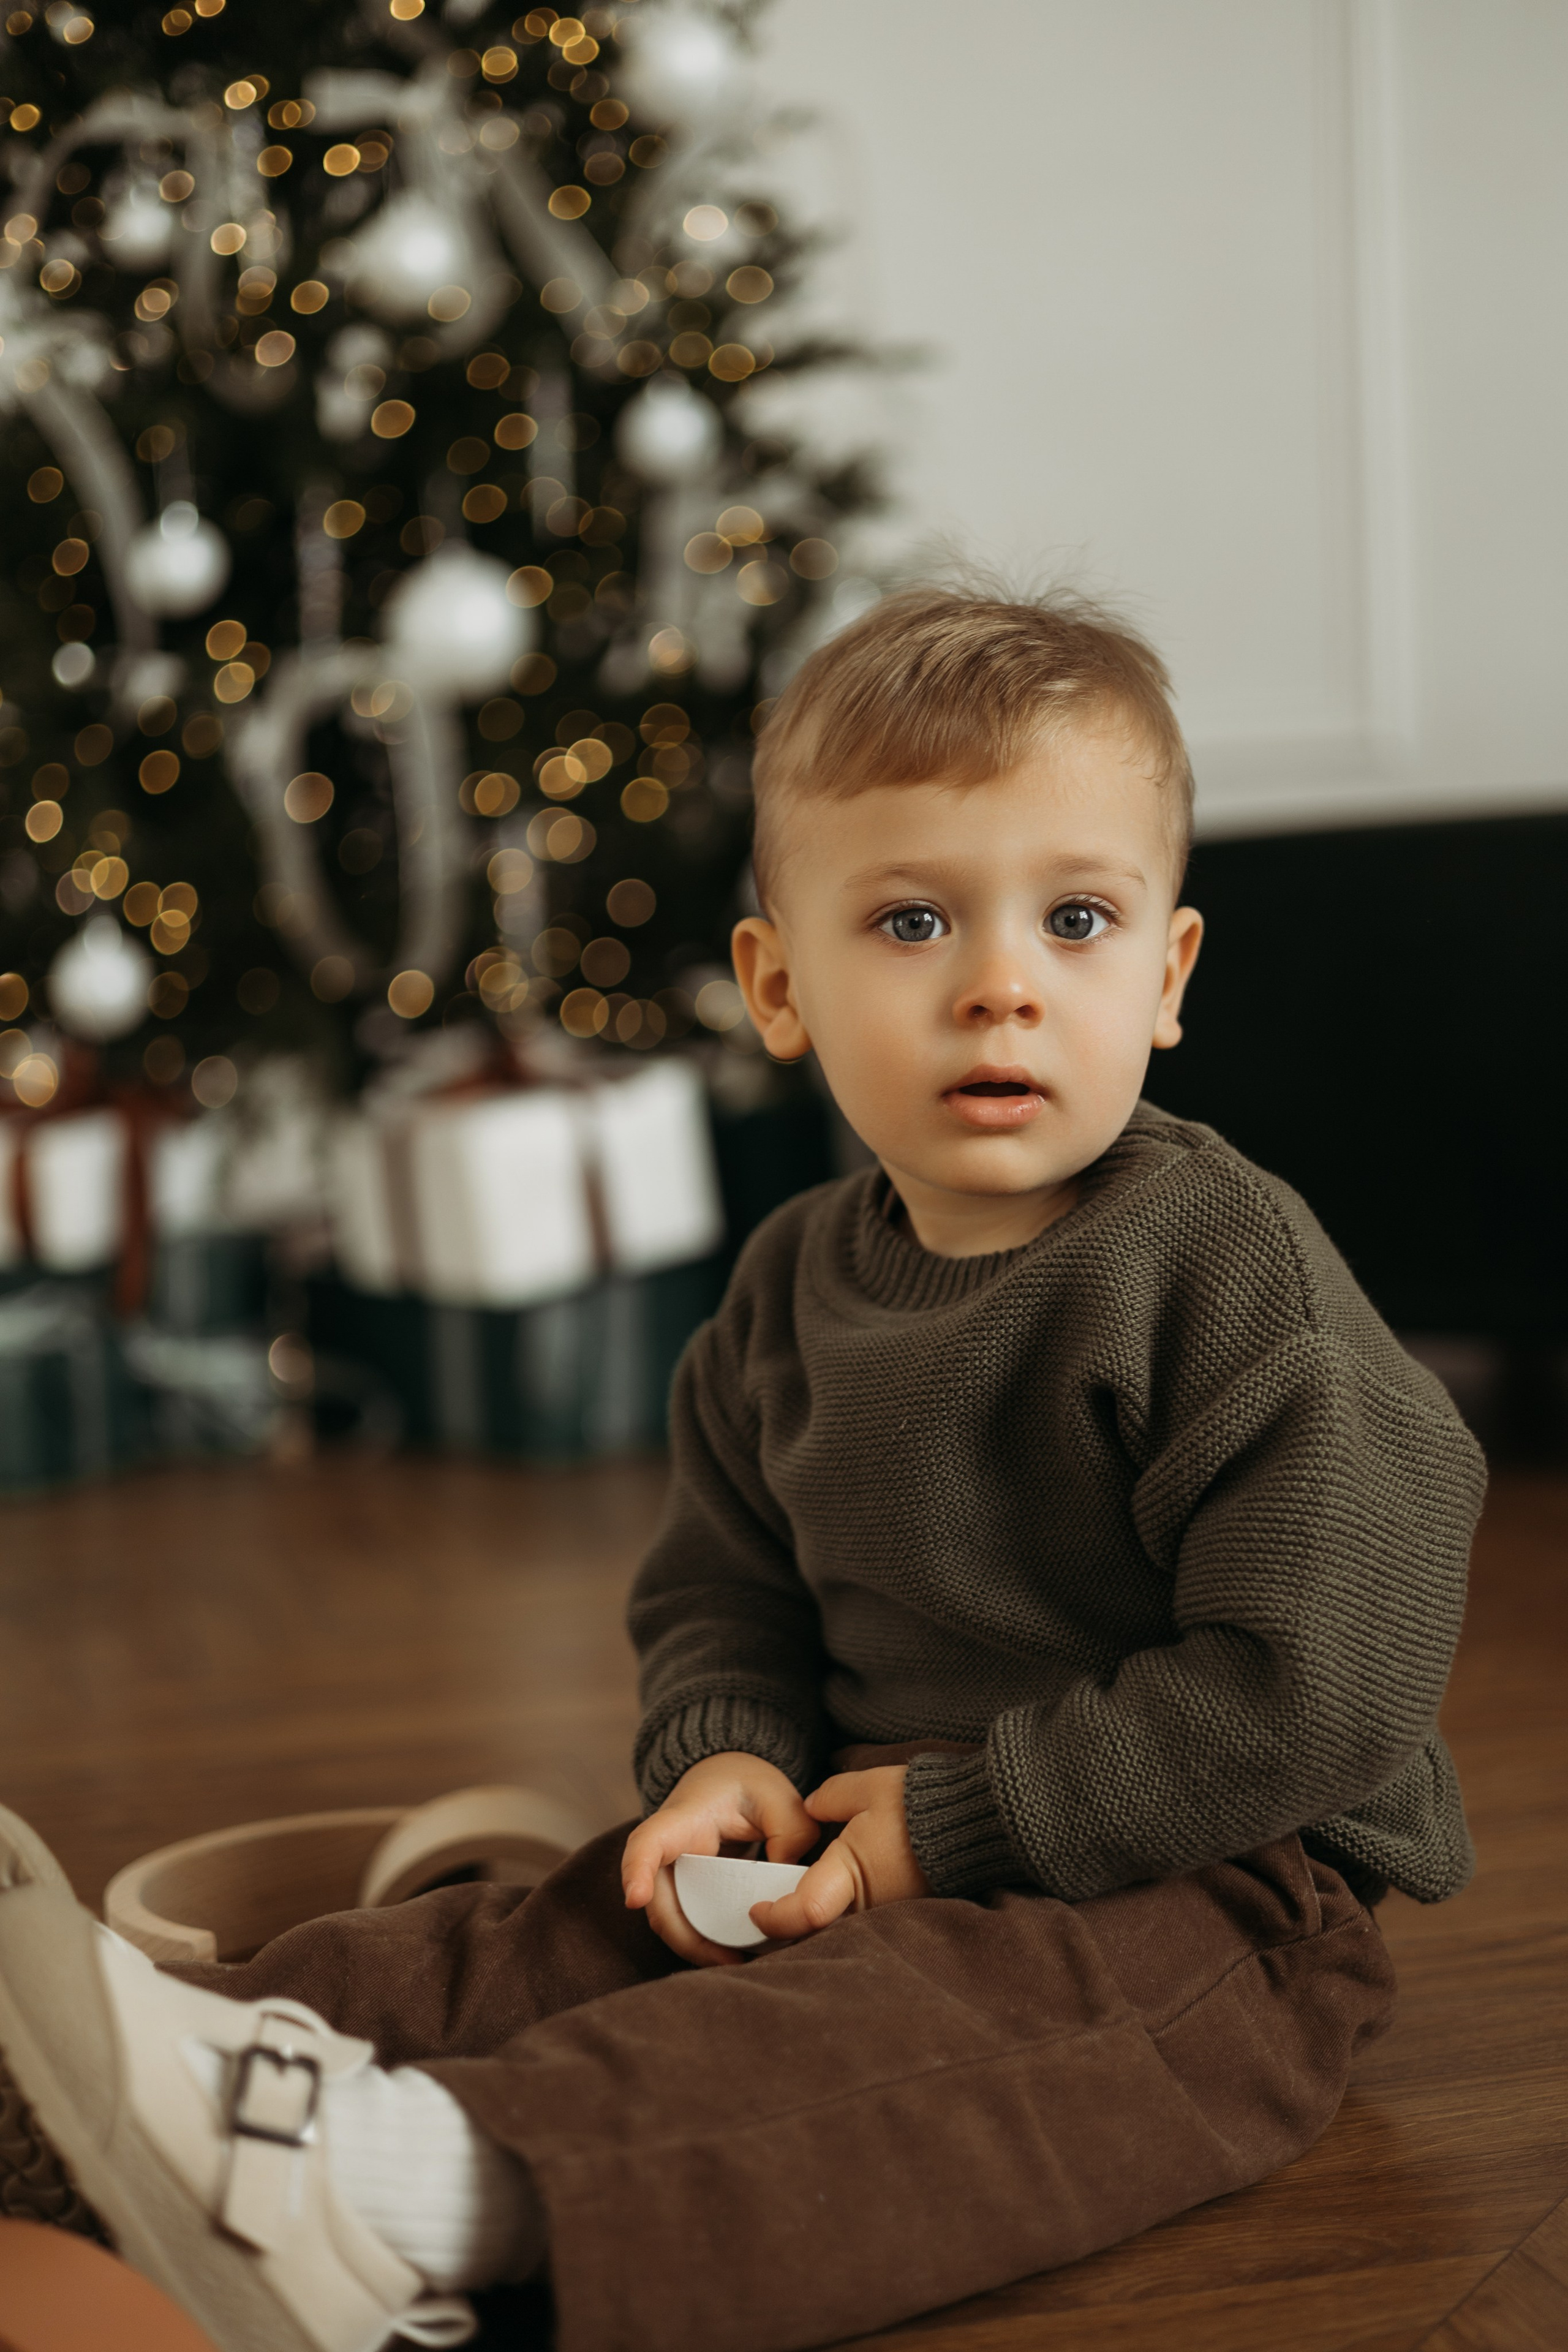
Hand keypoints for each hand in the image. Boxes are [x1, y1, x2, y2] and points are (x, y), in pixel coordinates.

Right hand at [622, 1751, 817, 1967]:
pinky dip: (702, 1939)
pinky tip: (733, 1952)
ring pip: (668, 1917)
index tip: (635, 1900)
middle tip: (731, 1960)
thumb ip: (790, 1836)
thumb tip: (787, 1887)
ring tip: (736, 1962)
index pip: (648, 1840)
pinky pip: (683, 1919)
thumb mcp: (780, 1798)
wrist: (726, 1776)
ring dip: (696, 1945)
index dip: (635, 1869)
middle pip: (657, 1899)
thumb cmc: (748, 1785)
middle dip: (686, 1937)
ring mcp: (671, 1869)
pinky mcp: (681, 1886)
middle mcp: (668, 1846)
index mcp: (686, 1816)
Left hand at [748, 1765, 927, 1942]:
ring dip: (816, 1920)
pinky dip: (843, 1912)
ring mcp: (887, 1910)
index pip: (802, 1912)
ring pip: (839, 1926)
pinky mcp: (903, 1909)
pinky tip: (835, 1897)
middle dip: (789, 1924)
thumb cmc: (919, 1804)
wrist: (974, 1819)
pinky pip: (863, 1919)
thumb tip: (810, 1810)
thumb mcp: (866, 1788)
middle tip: (764, 1910)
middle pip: (816, 1928)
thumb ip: (829, 1798)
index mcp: (851, 1873)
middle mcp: (868, 1903)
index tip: (754, 1909)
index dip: (773, 1917)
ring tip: (793, 1904)